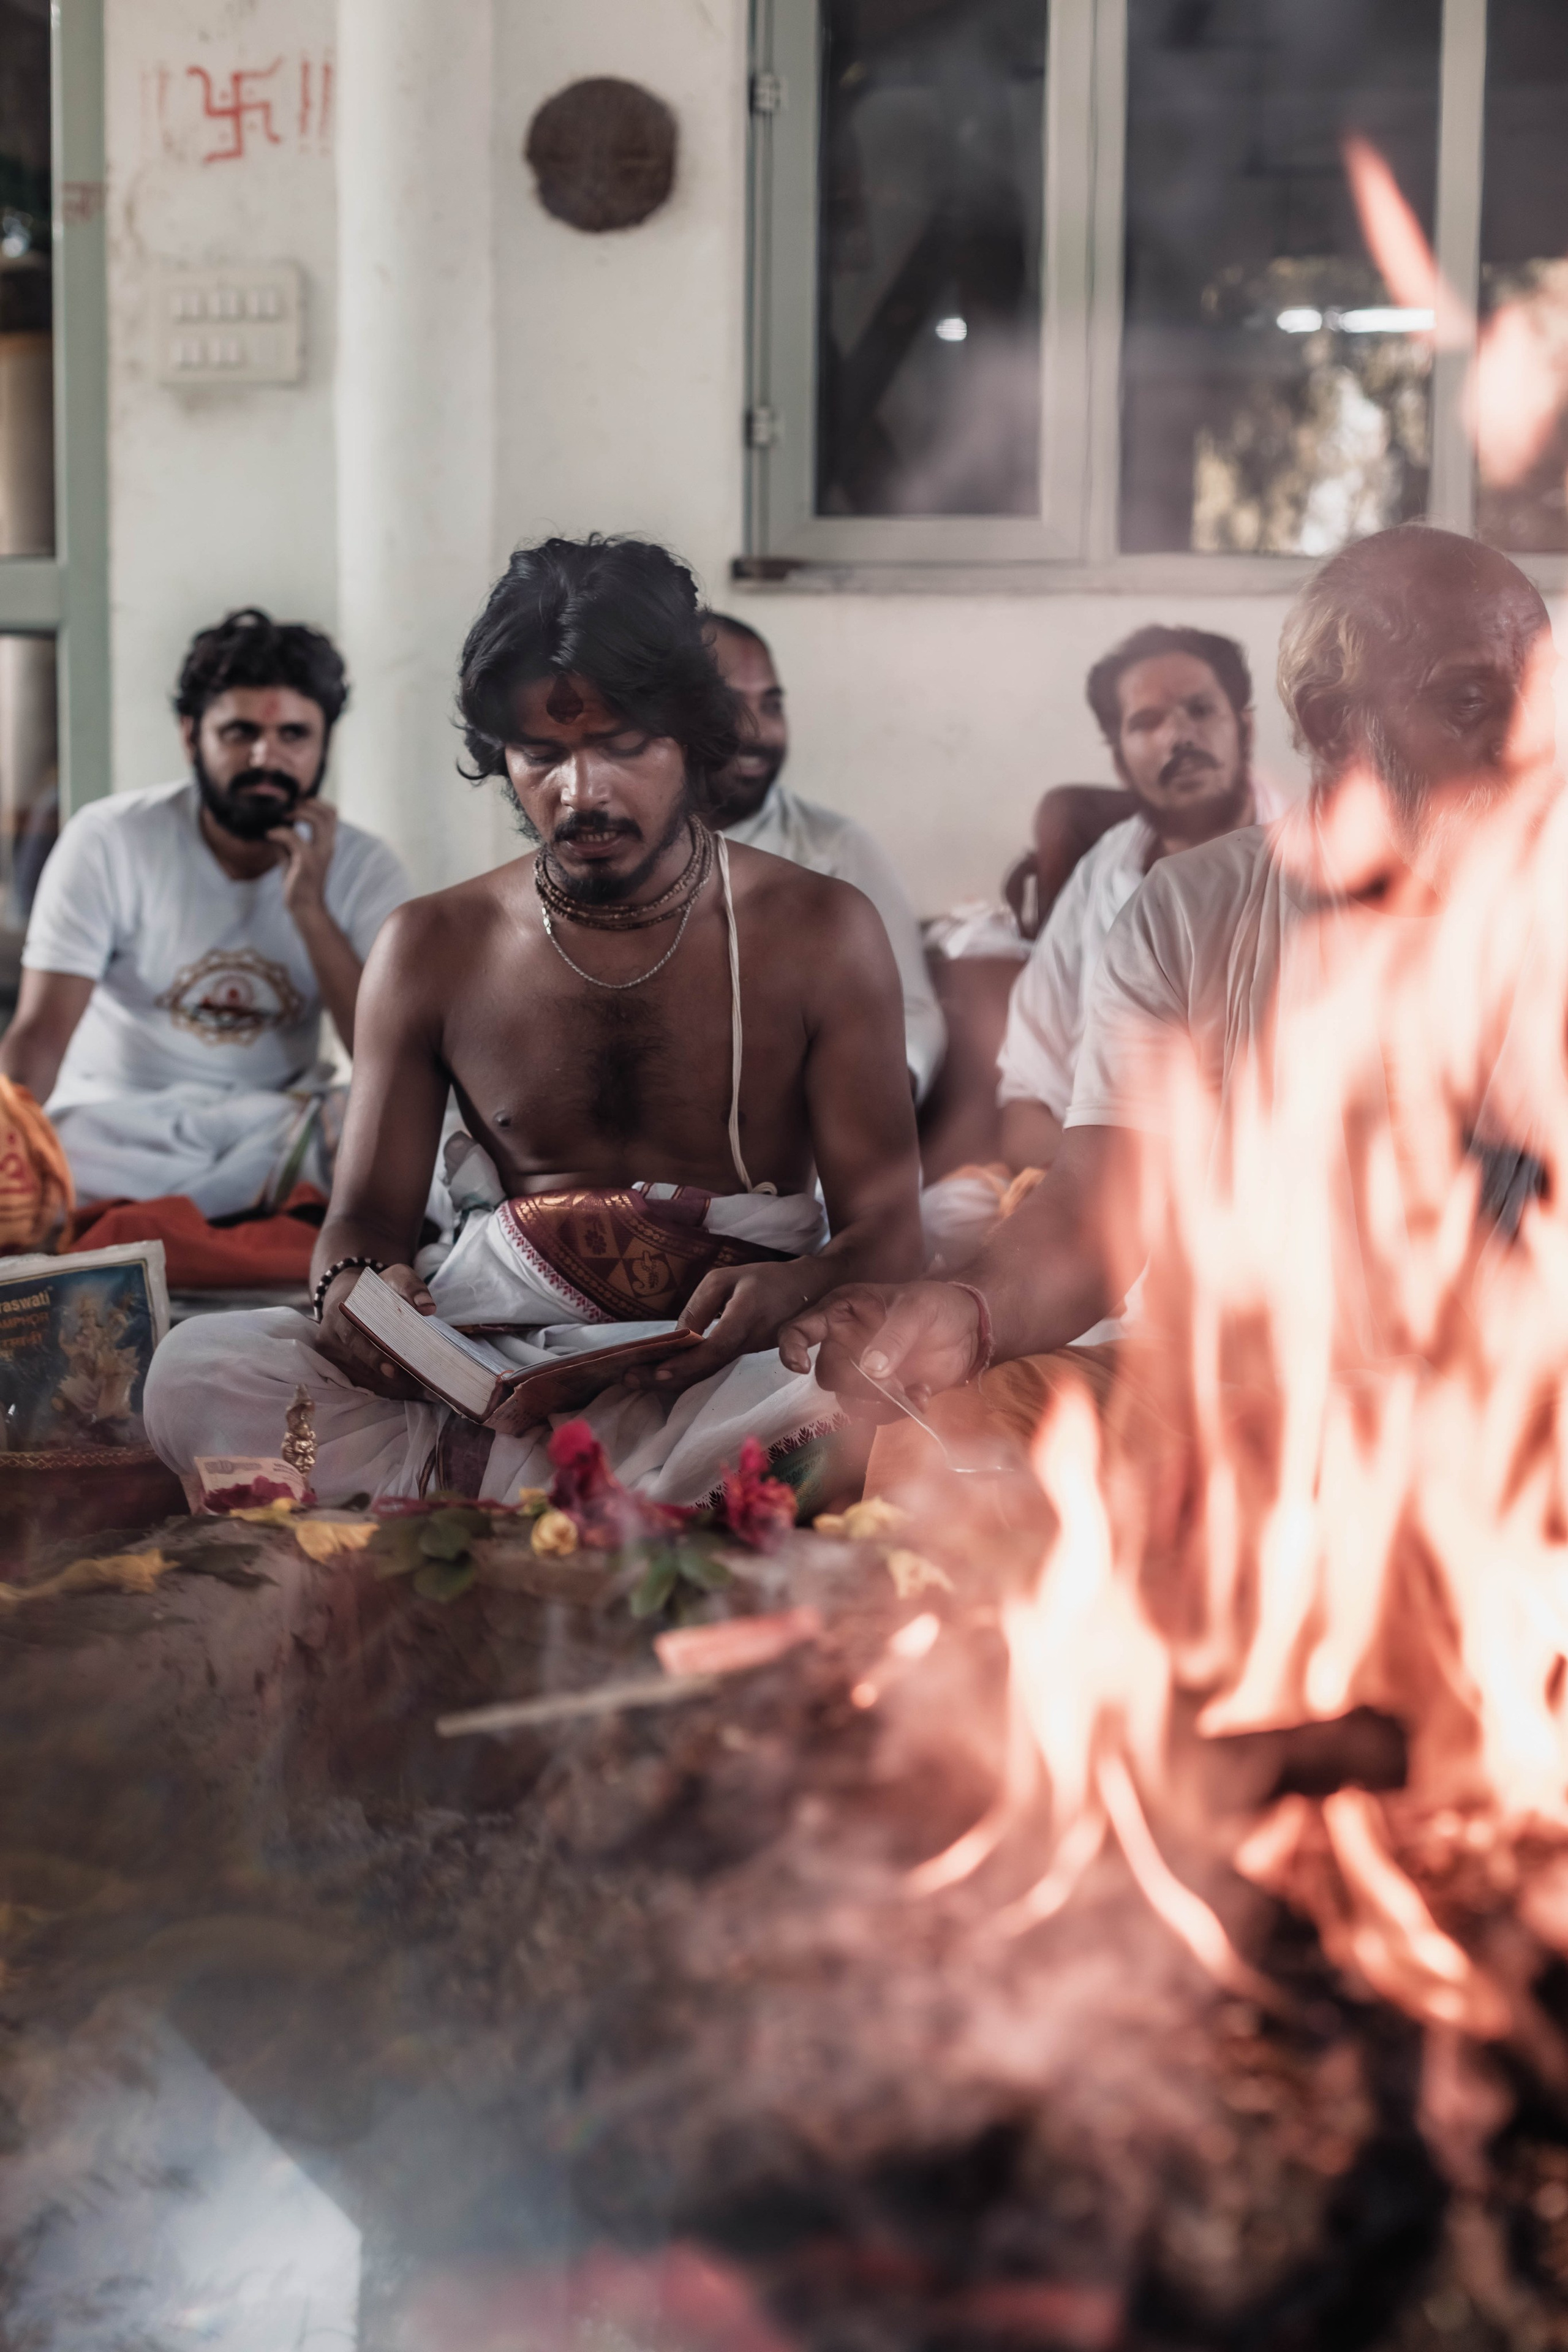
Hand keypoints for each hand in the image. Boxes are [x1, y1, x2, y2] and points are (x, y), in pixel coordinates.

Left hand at [269, 798, 337, 923]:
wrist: (304, 907)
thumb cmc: (298, 884)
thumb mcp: (291, 857)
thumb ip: (286, 842)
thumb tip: (272, 827)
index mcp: (326, 844)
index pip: (331, 815)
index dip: (316, 803)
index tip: (296, 804)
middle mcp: (327, 846)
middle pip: (330, 813)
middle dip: (308, 803)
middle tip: (289, 806)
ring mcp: (319, 853)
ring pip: (318, 820)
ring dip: (298, 812)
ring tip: (282, 816)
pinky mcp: (307, 861)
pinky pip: (293, 836)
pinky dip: (279, 832)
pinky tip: (269, 835)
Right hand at [315, 1261, 435, 1399]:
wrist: (350, 1298)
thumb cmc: (377, 1289)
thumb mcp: (397, 1277)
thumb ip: (412, 1288)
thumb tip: (427, 1307)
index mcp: (339, 1311)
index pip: (354, 1337)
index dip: (373, 1355)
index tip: (393, 1370)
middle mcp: (329, 1336)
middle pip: (359, 1364)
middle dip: (389, 1378)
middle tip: (418, 1387)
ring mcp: (330, 1356)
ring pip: (362, 1380)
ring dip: (391, 1387)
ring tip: (420, 1389)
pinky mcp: (335, 1369)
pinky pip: (362, 1385)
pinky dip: (385, 1389)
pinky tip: (407, 1388)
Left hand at [622, 1259, 827, 1397]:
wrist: (810, 1291)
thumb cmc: (764, 1280)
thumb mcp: (727, 1279)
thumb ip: (700, 1306)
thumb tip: (677, 1338)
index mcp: (746, 1315)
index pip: (715, 1347)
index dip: (687, 1362)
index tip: (657, 1371)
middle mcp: (749, 1342)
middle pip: (706, 1368)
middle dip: (666, 1377)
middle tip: (628, 1379)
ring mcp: (750, 1355)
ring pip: (708, 1373)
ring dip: (672, 1378)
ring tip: (634, 1378)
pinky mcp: (748, 1359)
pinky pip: (714, 1369)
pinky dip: (687, 1373)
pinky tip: (661, 1374)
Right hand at [778, 1281, 981, 1410]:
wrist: (969, 1330)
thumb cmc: (937, 1305)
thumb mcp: (919, 1309)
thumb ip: (895, 1335)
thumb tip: (871, 1369)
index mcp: (842, 1312)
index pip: (800, 1329)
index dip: (791, 1347)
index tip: (799, 1366)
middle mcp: (845, 1343)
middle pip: (828, 1374)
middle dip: (856, 1383)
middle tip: (889, 1381)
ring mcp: (862, 1371)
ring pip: (849, 1400)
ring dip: (879, 1403)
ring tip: (914, 1391)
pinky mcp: (883, 1393)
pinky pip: (876, 1414)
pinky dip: (899, 1411)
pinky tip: (923, 1395)